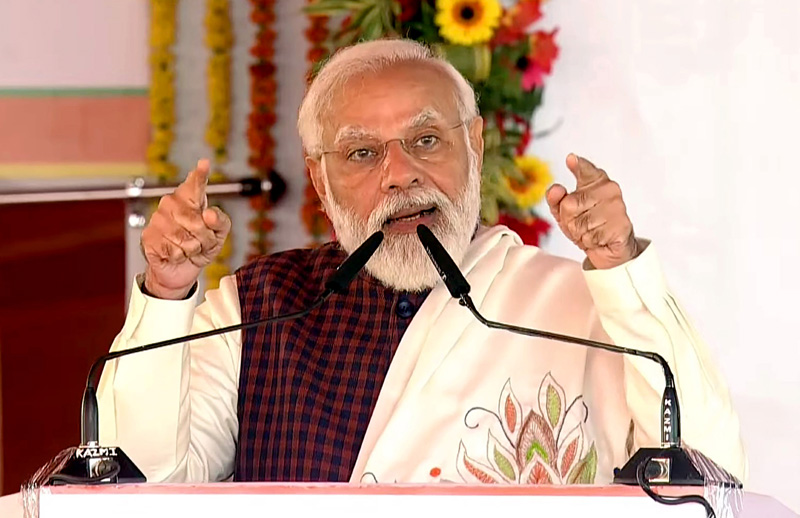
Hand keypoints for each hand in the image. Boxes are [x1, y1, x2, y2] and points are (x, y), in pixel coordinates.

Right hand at [141, 159, 231, 298]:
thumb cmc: (201, 245)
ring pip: (185, 239)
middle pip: (197, 222)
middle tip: (201, 241)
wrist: (182, 268)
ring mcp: (157, 219)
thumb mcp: (219, 234)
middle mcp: (171, 204)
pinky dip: (179, 257)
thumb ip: (220, 221)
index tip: (205, 163)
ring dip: (192, 249)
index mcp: (190, 198)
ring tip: (188, 248)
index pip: (195, 185)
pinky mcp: (149, 237)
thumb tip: (208, 213)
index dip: (200, 175)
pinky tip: (175, 254)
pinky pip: (173, 250)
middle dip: (205, 238)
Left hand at [546, 154, 636, 269]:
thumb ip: (556, 199)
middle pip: (569, 205)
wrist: (609, 248)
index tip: (570, 159)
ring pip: (579, 223)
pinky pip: (591, 236)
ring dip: (580, 234)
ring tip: (591, 231)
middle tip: (581, 224)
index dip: (579, 166)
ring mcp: (617, 207)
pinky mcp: (621, 226)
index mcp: (597, 181)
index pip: (586, 170)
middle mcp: (609, 190)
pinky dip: (590, 242)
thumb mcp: (564, 211)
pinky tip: (599, 238)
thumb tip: (556, 189)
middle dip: (569, 221)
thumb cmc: (588, 225)